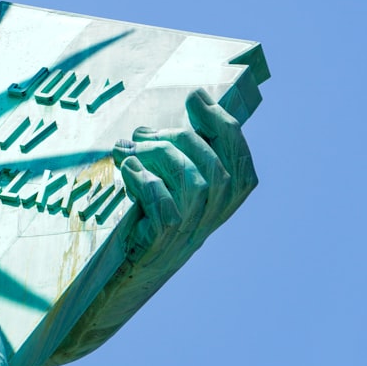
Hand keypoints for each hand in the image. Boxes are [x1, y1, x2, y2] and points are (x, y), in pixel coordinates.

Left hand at [113, 88, 257, 265]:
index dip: (220, 123)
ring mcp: (190, 231)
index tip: (196, 97)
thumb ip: (184, 151)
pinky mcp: (163, 241)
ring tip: (128, 148)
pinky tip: (128, 169)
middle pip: (215, 168)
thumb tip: (178, 109)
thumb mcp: (175, 181)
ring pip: (193, 184)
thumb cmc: (152, 215)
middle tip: (142, 131)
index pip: (238, 157)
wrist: (129, 268)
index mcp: (225, 198)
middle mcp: (213, 216)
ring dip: (158, 155)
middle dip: (180, 138)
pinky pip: (164, 206)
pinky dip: (146, 181)